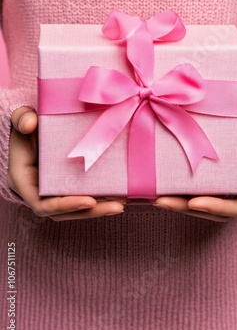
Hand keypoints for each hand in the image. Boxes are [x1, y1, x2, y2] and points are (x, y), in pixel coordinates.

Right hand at [7, 107, 125, 220]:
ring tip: (121, 203)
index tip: (89, 201)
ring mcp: (52, 191)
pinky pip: (82, 197)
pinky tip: (118, 195)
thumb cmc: (26, 123)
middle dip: (90, 211)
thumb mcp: (21, 118)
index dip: (65, 205)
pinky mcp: (66, 187)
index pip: (42, 204)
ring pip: (75, 209)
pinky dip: (99, 199)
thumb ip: (22, 118)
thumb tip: (30, 123)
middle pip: (64, 211)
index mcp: (23, 180)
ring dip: (99, 209)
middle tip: (117, 206)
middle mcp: (37, 192)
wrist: (35, 126)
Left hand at [153, 107, 236, 221]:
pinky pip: (193, 194)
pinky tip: (156, 188)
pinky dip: (176, 193)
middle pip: (215, 211)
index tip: (195, 202)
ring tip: (154, 197)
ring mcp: (225, 192)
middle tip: (162, 201)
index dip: (219, 208)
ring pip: (201, 206)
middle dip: (187, 208)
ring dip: (177, 204)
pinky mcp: (210, 186)